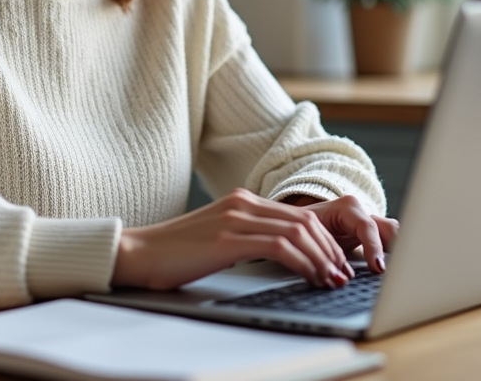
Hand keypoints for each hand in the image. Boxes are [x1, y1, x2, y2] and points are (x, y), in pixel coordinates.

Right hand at [112, 188, 353, 290]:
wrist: (138, 253)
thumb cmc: (175, 254)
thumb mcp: (218, 238)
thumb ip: (247, 237)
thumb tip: (279, 255)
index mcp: (242, 200)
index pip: (298, 214)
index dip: (324, 239)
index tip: (336, 263)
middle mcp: (242, 203)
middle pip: (304, 220)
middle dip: (330, 249)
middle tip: (342, 274)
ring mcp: (235, 218)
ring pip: (297, 232)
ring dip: (321, 258)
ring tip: (331, 280)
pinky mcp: (228, 238)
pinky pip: (279, 246)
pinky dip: (303, 262)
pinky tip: (310, 277)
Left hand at [285, 195, 398, 274]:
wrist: (301, 222)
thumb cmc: (304, 229)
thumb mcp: (311, 237)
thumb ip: (326, 252)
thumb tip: (340, 276)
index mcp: (346, 208)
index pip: (367, 226)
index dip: (374, 247)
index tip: (378, 268)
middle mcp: (362, 212)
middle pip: (389, 229)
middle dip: (397, 248)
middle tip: (400, 271)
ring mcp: (370, 222)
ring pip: (394, 235)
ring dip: (398, 253)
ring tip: (403, 273)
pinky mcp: (374, 235)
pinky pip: (390, 243)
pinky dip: (394, 256)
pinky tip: (398, 271)